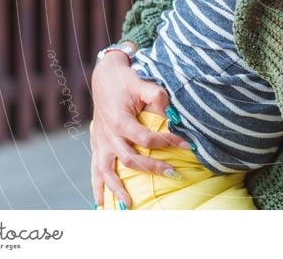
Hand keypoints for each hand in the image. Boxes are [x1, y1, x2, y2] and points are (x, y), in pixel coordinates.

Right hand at [90, 50, 188, 208]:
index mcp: (120, 121)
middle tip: (174, 174)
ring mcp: (101, 142)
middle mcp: (108, 135)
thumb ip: (157, 97)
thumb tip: (173, 115)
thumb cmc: (126, 80)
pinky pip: (95, 169)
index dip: (168, 143)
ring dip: (116, 189)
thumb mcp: (142, 84)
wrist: (104, 76)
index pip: (146, 139)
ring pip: (107, 171)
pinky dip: (97, 187)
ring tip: (128, 205)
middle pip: (130, 159)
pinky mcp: (97, 144)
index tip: (187, 145)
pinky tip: (100, 203)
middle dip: (152, 169)